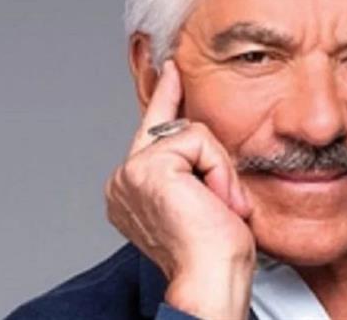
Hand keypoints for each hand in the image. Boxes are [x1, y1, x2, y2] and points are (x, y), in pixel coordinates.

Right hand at [105, 60, 253, 319]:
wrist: (212, 279)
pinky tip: (217, 203)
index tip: (172, 68)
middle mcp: (122, 182)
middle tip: (224, 206)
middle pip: (179, 131)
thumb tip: (201, 135)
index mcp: (131, 192)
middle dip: (215, 162)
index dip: (165, 99)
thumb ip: (195, 168)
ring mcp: (130, 173)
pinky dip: (219, 171)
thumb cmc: (216, 253)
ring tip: (221, 210)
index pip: (151, 134)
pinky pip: (199, 140)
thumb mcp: (206, 200)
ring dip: (221, 172)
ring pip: (193, 134)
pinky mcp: (147, 167)